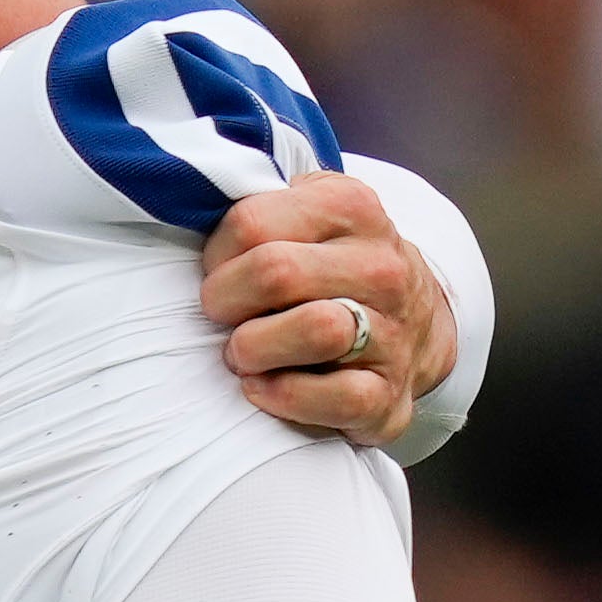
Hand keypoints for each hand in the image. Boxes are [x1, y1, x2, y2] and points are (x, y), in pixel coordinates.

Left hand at [199, 174, 456, 447]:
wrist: (414, 321)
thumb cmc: (328, 263)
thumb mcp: (304, 210)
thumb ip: (257, 203)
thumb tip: (187, 206)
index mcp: (351, 208)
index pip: (250, 224)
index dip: (216, 255)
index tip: (218, 271)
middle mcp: (382, 267)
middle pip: (277, 273)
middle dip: (225, 301)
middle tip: (221, 315)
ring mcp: (393, 331)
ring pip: (317, 330)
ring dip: (255, 349)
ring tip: (243, 352)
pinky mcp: (389, 393)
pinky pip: (339, 397)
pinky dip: (286, 397)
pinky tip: (264, 387)